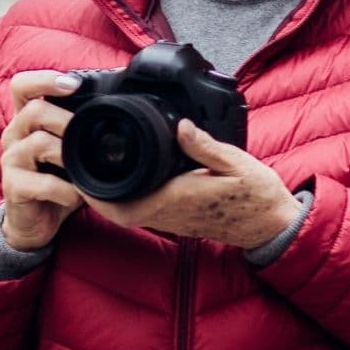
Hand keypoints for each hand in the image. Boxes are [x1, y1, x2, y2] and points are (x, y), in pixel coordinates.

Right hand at [0, 70, 86, 250]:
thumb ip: (80, 128)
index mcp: (26, 120)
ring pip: (38, 143)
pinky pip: (42, 183)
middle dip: (66, 120)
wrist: (34, 221)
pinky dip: (66, 190)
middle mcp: (14, 135)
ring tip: (82, 169)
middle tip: (86, 136)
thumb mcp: (68, 149)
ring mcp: (12, 160)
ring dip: (68, 155)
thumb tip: (120, 105)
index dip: (45, 80)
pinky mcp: (13, 187)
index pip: (22, 86)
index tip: (73, 84)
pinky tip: (77, 195)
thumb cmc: (56, 178)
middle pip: (34, 111)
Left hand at [83, 119, 300, 249]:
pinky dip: (126, 198)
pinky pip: (143, 211)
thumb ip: (204, 145)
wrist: (272, 224)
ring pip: (128, 212)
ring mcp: (172, 220)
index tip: (78, 176)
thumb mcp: (236, 163)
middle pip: (116, 211)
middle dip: (92, 194)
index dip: (95, 196)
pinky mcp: (178, 219)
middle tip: (76, 167)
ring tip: (93, 168)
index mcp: (176, 200)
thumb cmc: (257, 195)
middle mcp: (169, 214)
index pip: (123, 206)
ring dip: (107, 196)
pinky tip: (125, 178)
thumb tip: (180, 125)